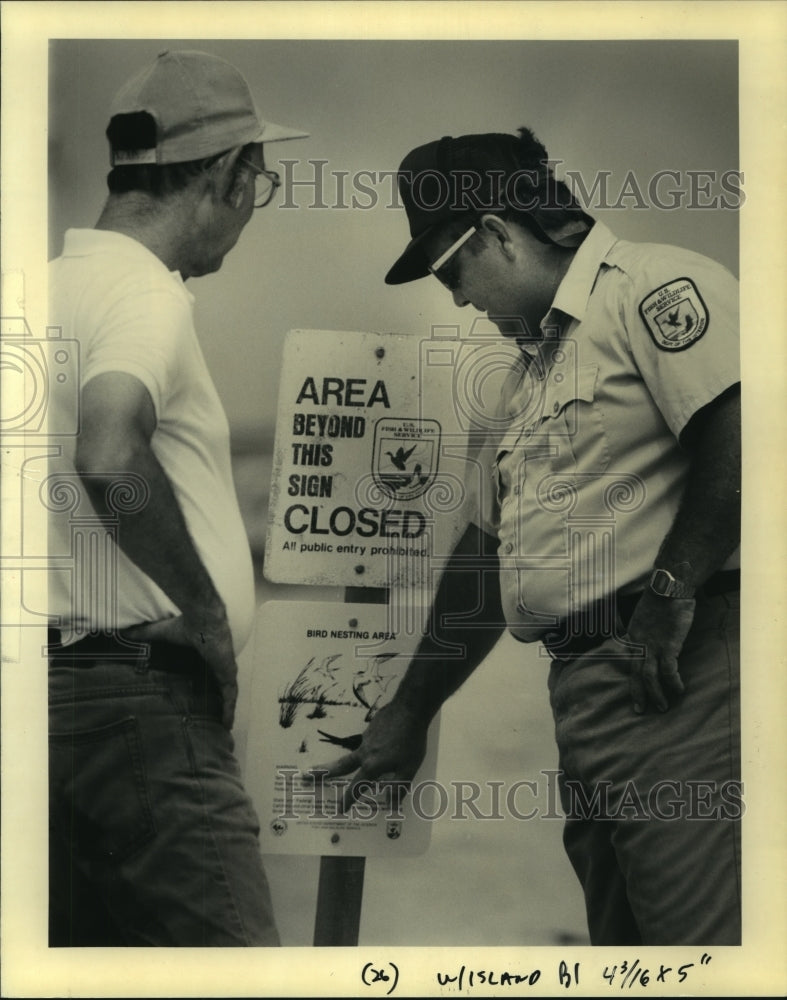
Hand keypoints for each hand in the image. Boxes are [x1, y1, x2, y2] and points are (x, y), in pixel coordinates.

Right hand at [125, 613, 238, 729]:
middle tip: (210, 721)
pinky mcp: (228, 673)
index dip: (203, 687)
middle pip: (218, 689)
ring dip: (225, 710)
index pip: (206, 675)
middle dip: (216, 703)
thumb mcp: (161, 633)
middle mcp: (216, 665)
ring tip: (222, 728)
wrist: (202, 620)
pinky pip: (231, 696)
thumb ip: (145, 634)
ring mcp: (224, 670)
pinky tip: (227, 725)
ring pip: (226, 696)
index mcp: (205, 656)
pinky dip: (230, 710)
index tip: (198, 700)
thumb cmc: (186, 624)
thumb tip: (125, 633)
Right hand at [308, 698, 430, 813]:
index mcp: (372, 765)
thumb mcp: (409, 768)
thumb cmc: (411, 740)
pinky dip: (369, 748)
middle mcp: (364, 752)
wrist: (410, 707)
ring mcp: (366, 738)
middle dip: (322, 773)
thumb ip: (399, 787)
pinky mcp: (371, 727)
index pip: (356, 786)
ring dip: (350, 760)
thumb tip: (391, 804)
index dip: (348, 799)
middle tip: (305, 776)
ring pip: (356, 753)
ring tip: (361, 758)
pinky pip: (368, 742)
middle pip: (339, 766)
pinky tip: (382, 744)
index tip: (340, 808)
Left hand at [623, 591, 695, 713]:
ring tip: (662, 707)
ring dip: (656, 694)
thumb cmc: (661, 599)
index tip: (637, 692)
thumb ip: (648, 630)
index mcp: (633, 636)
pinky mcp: (669, 645)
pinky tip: (679, 690)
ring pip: (650, 676)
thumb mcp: (647, 617)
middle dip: (638, 693)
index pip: (631, 663)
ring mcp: (653, 645)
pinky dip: (673, 682)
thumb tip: (655, 638)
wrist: (669, 587)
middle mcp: (640, 643)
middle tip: (640, 710)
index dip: (634, 679)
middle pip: (636, 673)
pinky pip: (669, 670)